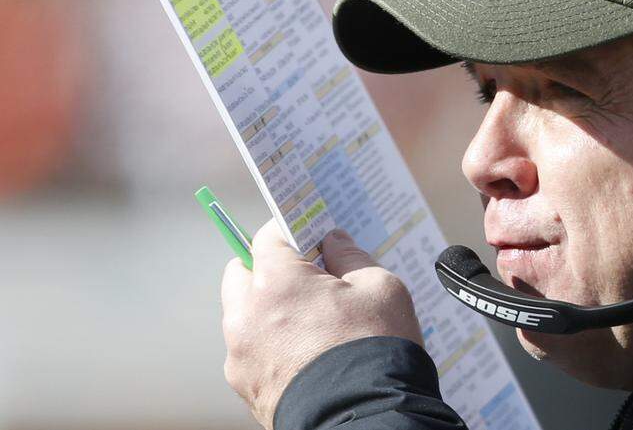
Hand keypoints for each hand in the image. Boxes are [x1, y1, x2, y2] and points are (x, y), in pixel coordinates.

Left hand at [221, 221, 422, 428]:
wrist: (367, 419)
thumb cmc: (374, 350)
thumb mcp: (380, 288)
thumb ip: (351, 256)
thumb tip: (334, 242)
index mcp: (276, 282)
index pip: (268, 237)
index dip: (292, 232)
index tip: (310, 236)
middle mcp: (247, 316)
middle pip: (241, 274)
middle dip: (268, 269)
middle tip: (308, 279)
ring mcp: (241, 356)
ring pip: (244, 316)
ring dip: (267, 310)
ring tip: (311, 324)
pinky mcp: (246, 389)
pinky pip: (251, 353)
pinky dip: (270, 347)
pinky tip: (306, 355)